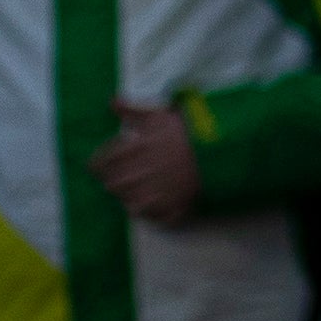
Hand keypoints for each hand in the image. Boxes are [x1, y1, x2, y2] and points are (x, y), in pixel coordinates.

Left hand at [89, 97, 203, 225]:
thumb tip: (112, 101)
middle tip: (125, 174)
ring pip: (131, 206)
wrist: (222, 147)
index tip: (102, 163)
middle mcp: (138, 177)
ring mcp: (156, 196)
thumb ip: (132, 111)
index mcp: (132, 154)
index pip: (100, 165)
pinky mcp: (174, 208)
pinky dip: (154, 215)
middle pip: (113, 187)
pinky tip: (158, 205)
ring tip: (141, 190)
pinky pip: (156, 219)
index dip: (98, 164)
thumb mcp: (159, 115)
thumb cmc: (187, 130)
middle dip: (115, 181)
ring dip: (132, 198)